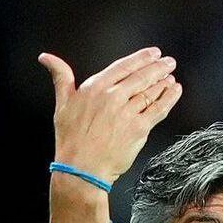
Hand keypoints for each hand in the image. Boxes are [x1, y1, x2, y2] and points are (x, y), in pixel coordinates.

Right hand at [37, 46, 181, 185]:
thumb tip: (48, 58)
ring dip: (164, 82)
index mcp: (95, 88)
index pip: (124, 66)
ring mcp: (128, 112)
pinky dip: (168, 99)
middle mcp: (113, 97)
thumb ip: (61, 77)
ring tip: (171, 77)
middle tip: (168, 62)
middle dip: (158, 67)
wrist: (81, 169)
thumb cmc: (71, 140)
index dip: (142, 58)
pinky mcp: (139, 128)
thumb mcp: (62, 104)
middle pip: (141, 76)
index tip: (153, 54)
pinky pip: (158, 109)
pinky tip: (174, 92)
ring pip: (151, 92)